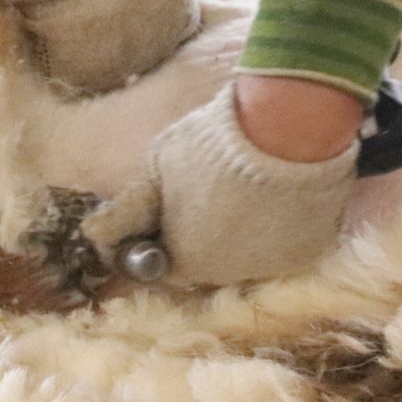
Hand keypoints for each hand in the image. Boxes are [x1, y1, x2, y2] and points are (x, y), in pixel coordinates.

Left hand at [83, 83, 359, 286]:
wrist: (289, 125)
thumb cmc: (212, 144)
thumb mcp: (157, 168)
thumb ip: (127, 211)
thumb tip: (92, 236)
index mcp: (188, 262)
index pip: (167, 268)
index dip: (163, 238)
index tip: (169, 208)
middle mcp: (231, 276)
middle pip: (208, 265)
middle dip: (201, 235)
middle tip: (208, 190)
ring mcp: (274, 266)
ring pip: (246, 257)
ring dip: (239, 233)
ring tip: (243, 187)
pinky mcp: (309, 251)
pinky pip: (284, 247)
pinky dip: (277, 228)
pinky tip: (275, 195)